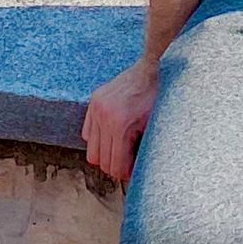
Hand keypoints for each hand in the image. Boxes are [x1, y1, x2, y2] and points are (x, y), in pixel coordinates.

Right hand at [82, 57, 159, 186]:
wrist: (149, 70)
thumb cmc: (155, 99)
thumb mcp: (151, 127)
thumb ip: (139, 150)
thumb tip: (132, 171)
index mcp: (120, 126)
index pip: (115, 166)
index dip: (125, 173)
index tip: (132, 170)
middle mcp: (104, 118)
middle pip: (101, 161)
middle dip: (114, 165)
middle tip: (126, 162)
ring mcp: (96, 109)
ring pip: (91, 149)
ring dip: (104, 153)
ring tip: (118, 148)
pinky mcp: (93, 102)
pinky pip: (87, 132)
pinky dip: (97, 138)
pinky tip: (111, 134)